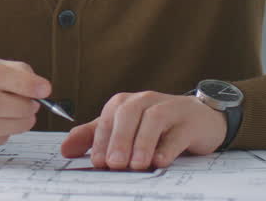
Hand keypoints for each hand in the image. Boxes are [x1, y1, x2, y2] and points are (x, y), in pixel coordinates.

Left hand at [60, 91, 225, 169]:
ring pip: (153, 119)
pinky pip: (178, 132)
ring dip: (142, 142)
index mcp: (125, 103)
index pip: (108, 118)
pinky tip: (160, 161)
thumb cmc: (157, 125)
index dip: (101, 140)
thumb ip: (94, 137)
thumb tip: (65, 150)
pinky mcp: (190, 122)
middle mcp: (146, 101)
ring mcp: (170, 109)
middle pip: (128, 114)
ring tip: (135, 164)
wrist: (200, 118)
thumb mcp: (124, 128)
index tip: (97, 162)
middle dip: (119, 140)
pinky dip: (168, 146)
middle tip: (114, 164)